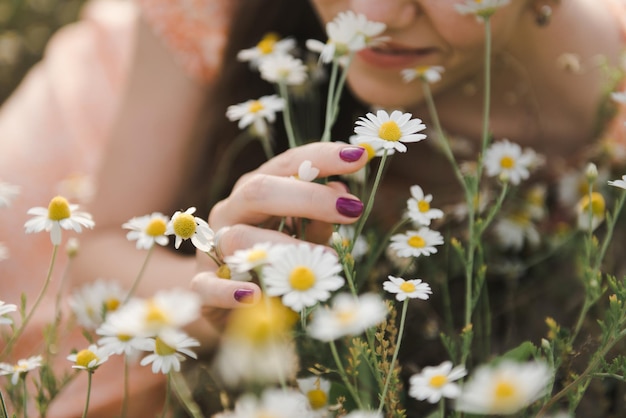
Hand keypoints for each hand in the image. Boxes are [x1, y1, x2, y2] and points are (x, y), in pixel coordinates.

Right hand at [190, 142, 367, 312]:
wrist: (220, 296)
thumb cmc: (270, 259)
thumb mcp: (299, 236)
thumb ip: (317, 220)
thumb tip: (342, 196)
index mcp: (256, 190)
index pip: (287, 164)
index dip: (322, 157)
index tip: (358, 156)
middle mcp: (232, 211)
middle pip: (259, 190)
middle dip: (309, 197)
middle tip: (352, 210)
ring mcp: (211, 247)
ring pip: (238, 237)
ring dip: (284, 248)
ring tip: (326, 262)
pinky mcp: (201, 285)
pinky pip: (208, 285)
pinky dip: (229, 291)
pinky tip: (255, 295)